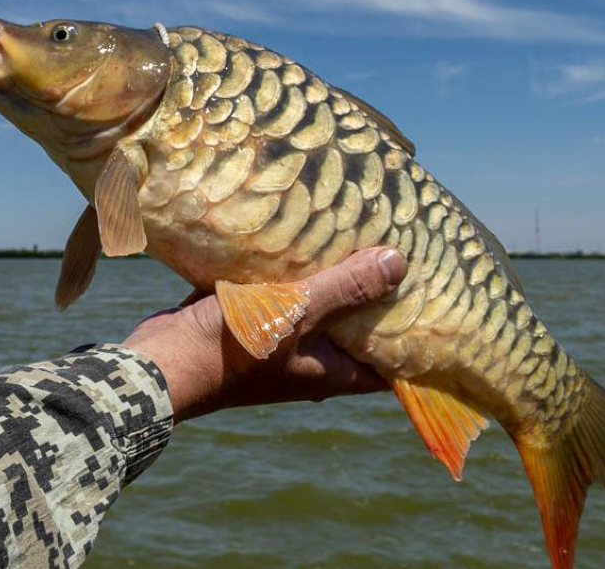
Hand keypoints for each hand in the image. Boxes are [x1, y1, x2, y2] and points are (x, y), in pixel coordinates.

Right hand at [123, 247, 407, 420]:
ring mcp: (284, 340)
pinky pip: (289, 294)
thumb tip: (401, 263)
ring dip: (340, 278)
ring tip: (366, 233)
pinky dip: (301, 272)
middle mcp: (315, 360)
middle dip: (380, 296)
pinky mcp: (256, 320)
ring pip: (324, 306)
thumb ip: (347, 289)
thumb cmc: (234, 348)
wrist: (160, 362)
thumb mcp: (298, 315)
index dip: (421, 341)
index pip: (394, 364)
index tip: (444, 307)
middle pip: (360, 327)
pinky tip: (311, 235)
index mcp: (334, 371)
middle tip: (408, 253)